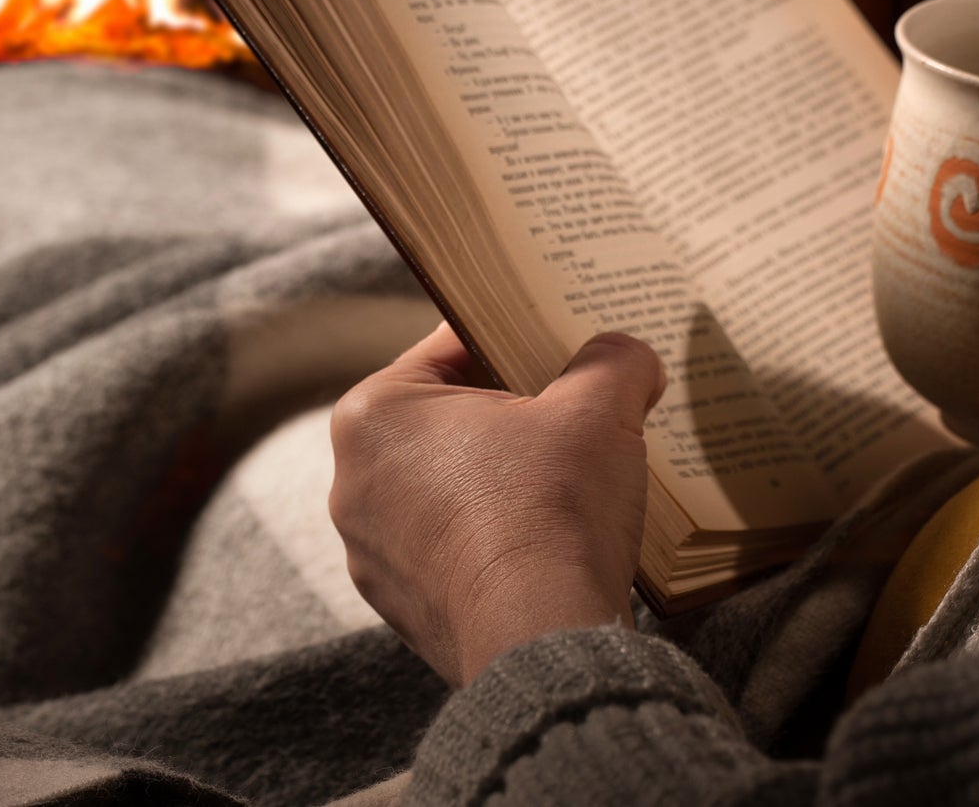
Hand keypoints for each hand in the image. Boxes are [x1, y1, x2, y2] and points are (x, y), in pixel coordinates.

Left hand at [328, 325, 663, 686]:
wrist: (541, 641)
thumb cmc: (551, 512)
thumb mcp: (598, 410)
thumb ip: (612, 361)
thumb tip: (626, 353)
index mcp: (372, 414)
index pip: (451, 347)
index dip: (517, 337)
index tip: (561, 343)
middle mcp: (352, 480)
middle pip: (449, 420)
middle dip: (512, 414)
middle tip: (574, 411)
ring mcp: (372, 550)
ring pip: (451, 487)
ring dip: (502, 481)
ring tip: (568, 482)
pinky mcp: (402, 605)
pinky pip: (454, 548)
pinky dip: (495, 540)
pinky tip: (548, 541)